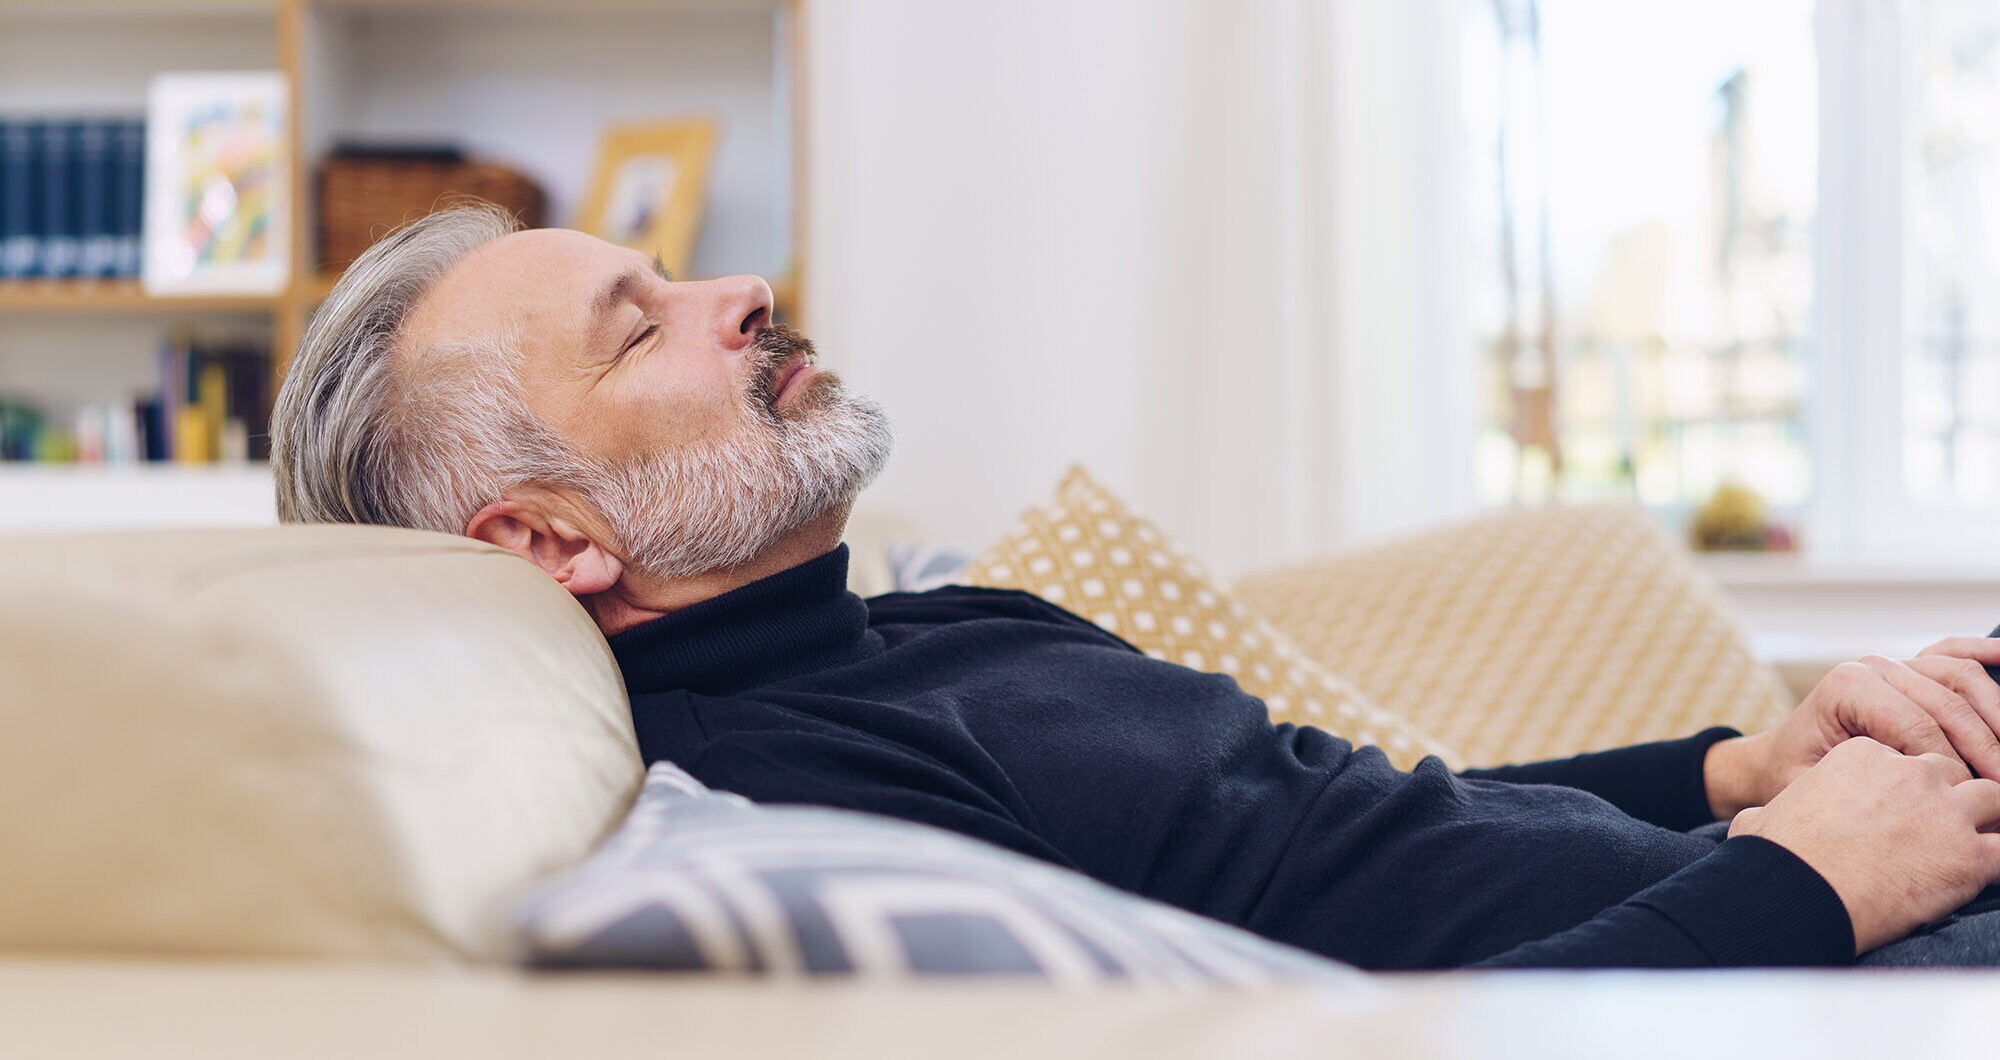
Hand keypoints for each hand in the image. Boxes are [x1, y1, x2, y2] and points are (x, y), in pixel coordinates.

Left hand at [1704, 640, 1999, 818]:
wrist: (1779, 761)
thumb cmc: (1798, 779)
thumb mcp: (1818, 787)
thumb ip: (1865, 785)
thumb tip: (1930, 792)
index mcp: (1847, 686)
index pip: (1919, 727)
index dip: (1955, 768)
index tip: (1977, 799)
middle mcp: (1873, 667)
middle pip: (1949, 703)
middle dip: (1988, 748)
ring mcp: (1895, 664)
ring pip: (1962, 679)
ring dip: (1998, 716)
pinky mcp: (1911, 668)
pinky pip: (1954, 654)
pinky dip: (1984, 653)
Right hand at [1727, 737, 1999, 953]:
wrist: (1796, 893)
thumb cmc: (1778, 856)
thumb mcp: (1770, 813)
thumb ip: (1778, 807)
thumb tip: (1754, 821)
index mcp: (1863, 755)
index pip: (1908, 756)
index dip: (1909, 786)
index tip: (1903, 810)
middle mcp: (1909, 774)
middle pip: (1953, 772)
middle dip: (1953, 797)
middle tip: (1944, 825)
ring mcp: (1943, 812)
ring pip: (1994, 797)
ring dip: (1987, 818)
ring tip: (1971, 842)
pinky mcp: (1968, 855)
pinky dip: (1999, 856)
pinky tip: (1988, 866)